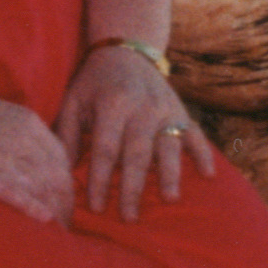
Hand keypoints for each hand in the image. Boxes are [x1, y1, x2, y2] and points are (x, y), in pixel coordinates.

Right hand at [0, 91, 77, 227]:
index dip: (68, 186)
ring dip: (54, 213)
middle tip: (66, 226)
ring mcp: (2, 154)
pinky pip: (15, 191)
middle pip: (57, 177)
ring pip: (41, 188)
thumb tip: (37, 162)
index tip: (66, 203)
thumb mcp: (1, 115)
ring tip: (56, 233)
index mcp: (29, 122)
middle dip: (66, 205)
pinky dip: (33, 206)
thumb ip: (23, 134)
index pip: (62, 160)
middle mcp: (22, 138)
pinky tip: (44, 220)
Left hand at [56, 39, 215, 222]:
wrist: (126, 50)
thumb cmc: (94, 83)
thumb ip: (65, 134)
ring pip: (169, 146)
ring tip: (169, 199)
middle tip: (129, 217)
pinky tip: (208, 175)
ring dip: (170, 174)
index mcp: (112, 105)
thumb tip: (58, 173)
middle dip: (133, 188)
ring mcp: (165, 110)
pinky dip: (203, 154)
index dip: (100, 179)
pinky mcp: (181, 111)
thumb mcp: (73, 100)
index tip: (96, 207)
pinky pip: (196, 134)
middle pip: (137, 153)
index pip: (106, 149)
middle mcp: (142, 108)